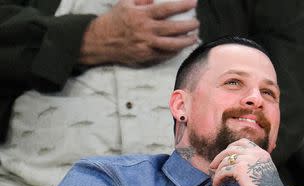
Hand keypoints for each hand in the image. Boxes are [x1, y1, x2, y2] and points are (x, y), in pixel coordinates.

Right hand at [79, 0, 198, 65]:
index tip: (193, 3)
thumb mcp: (125, 3)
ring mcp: (147, 45)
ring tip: (194, 37)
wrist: (101, 41)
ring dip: (186, 41)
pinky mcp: (146, 56)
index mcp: (142, 15)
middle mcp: (146, 30)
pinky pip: (165, 54)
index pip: (166, 9)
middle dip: (188, 25)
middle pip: (173, 28)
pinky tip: (181, 48)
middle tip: (196, 22)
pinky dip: (175, 51)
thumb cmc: (114, 20)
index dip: (182, 6)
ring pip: (172, 44)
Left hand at [210, 139, 295, 185]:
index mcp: (262, 153)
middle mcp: (255, 153)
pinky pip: (224, 171)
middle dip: (220, 157)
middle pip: (231, 149)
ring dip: (218, 169)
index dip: (231, 147)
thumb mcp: (264, 171)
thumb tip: (235, 164)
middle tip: (213, 166)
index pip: (243, 142)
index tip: (225, 155)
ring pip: (226, 160)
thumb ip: (254, 163)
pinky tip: (217, 184)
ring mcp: (248, 160)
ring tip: (216, 178)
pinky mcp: (240, 170)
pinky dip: (218, 177)